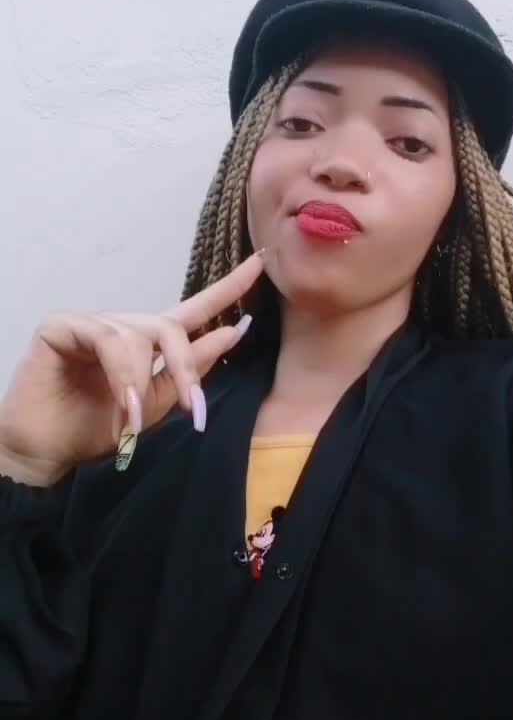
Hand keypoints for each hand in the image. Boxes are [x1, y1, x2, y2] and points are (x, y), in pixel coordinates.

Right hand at [0, 252, 264, 485]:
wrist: (44, 455)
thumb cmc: (92, 431)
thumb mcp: (154, 405)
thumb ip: (189, 370)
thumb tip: (234, 330)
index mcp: (146, 344)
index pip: (194, 310)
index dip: (228, 288)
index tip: (262, 264)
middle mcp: (122, 327)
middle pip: (171, 325)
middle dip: (187, 365)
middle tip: (191, 409)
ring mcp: (91, 322)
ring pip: (140, 335)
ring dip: (144, 382)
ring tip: (136, 420)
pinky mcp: (62, 325)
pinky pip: (108, 338)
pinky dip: (123, 375)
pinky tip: (124, 405)